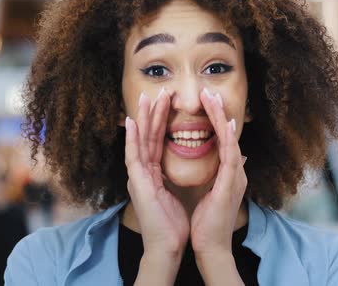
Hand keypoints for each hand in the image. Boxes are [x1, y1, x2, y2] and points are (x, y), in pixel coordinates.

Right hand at [124, 89, 189, 264]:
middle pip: (148, 136)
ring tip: (146, 98)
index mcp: (154, 174)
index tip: (167, 103)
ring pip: (140, 141)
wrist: (167, 245)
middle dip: (152, 114)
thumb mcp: (181, 194)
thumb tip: (206, 163)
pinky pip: (133, 156)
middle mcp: (144, 172)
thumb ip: (182, 177)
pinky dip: (131, 138)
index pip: (158, 142)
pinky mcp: (137, 183)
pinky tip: (131, 122)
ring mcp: (138, 176)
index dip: (162, 122)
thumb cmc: (174, 225)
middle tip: (158, 92)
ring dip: (143, 119)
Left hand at [190, 88, 247, 258]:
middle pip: (227, 135)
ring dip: (221, 118)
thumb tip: (232, 160)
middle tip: (209, 92)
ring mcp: (235, 177)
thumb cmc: (207, 223)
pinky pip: (230, 157)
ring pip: (230, 140)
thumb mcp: (212, 193)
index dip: (214, 121)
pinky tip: (226, 124)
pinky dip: (228, 139)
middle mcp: (234, 172)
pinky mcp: (230, 185)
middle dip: (217, 112)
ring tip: (214, 98)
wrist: (210, 246)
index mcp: (227, 173)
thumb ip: (220, 176)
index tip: (206, 103)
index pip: (220, 140)